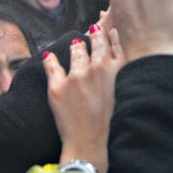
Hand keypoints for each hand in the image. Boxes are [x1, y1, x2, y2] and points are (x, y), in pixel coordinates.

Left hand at [43, 26, 123, 172]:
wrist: (90, 144)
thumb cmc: (111, 121)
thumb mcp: (122, 91)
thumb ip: (120, 67)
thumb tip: (114, 44)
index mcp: (115, 70)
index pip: (112, 44)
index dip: (107, 35)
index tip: (105, 29)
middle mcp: (96, 69)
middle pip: (94, 44)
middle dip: (93, 35)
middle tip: (92, 30)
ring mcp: (76, 77)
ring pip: (75, 52)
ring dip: (76, 47)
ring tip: (75, 44)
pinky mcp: (57, 87)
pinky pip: (52, 66)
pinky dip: (51, 59)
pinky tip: (49, 55)